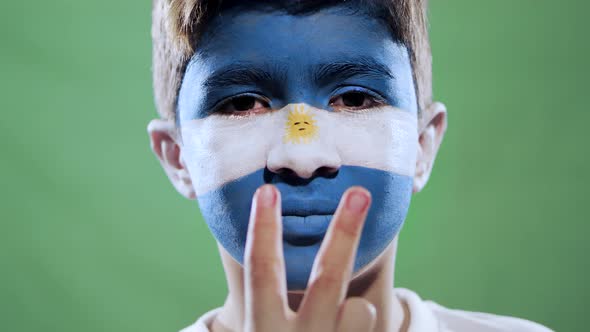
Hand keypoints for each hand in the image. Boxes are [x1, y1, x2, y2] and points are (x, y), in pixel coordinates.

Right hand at [244, 184, 375, 331]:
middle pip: (327, 279)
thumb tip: (278, 277)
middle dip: (345, 233)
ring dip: (356, 306)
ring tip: (344, 317)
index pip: (261, 272)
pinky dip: (359, 323)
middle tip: (360, 192)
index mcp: (261, 330)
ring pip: (359, 309)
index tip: (267, 190)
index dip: (263, 230)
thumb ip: (271, 308)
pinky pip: (369, 322)